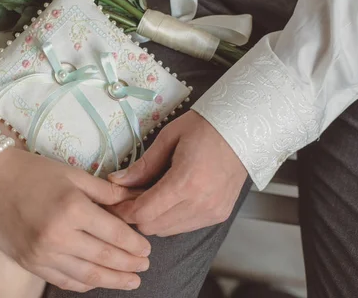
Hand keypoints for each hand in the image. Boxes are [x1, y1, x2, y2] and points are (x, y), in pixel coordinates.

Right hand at [0, 148, 150, 292]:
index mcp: (73, 209)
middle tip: (145, 267)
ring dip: (112, 280)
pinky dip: (84, 284)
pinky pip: (64, 280)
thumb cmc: (34, 172)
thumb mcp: (74, 174)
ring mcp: (42, 253)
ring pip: (87, 275)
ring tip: (130, 281)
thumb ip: (107, 192)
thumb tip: (137, 199)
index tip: (148, 249)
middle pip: (104, 257)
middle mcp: (59, 235)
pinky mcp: (30, 263)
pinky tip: (98, 282)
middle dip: (129, 265)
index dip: (135, 244)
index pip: (115, 234)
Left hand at [108, 111, 247, 236]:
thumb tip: (118, 181)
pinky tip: (169, 199)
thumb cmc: (207, 127)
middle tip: (129, 195)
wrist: (244, 130)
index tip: (113, 201)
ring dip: (153, 218)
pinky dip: (171, 218)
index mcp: (186, 181)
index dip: (123, 210)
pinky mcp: (219, 215)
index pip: (144, 213)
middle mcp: (201, 203)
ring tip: (149, 195)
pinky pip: (184, 227)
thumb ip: (143, 165)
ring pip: (167, 230)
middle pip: (152, 226)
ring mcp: (212, 212)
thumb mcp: (169, 137)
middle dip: (135, 214)